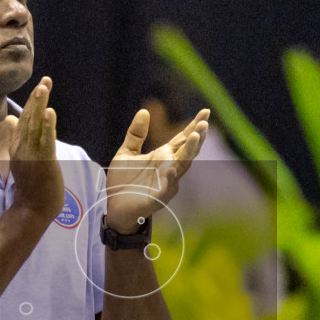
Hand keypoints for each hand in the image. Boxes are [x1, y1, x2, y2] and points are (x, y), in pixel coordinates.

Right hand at [7, 77, 63, 220]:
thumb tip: (12, 120)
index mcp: (18, 145)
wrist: (32, 209)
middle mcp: (22, 147)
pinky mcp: (42, 163)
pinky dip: (47, 126)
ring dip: (39, 106)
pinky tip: (50, 112)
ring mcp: (31, 155)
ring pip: (35, 126)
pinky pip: (44, 141)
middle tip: (45, 80)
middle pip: (28, 118)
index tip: (41, 86)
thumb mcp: (22, 158)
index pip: (25, 119)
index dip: (33, 102)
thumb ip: (19, 138)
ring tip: (44, 88)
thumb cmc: (31, 185)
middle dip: (37, 99)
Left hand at [104, 108, 209, 232]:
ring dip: (189, 153)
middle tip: (204, 123)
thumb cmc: (123, 182)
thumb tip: (144, 111)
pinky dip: (170, 180)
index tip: (205, 112)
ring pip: (181, 167)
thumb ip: (136, 134)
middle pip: (187, 151)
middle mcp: (169, 168)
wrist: (114, 208)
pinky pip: (166, 189)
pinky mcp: (157, 198)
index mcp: (163, 156)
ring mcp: (165, 183)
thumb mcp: (126, 153)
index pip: (182, 139)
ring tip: (195, 137)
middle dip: (196, 137)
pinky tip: (172, 170)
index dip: (194, 126)